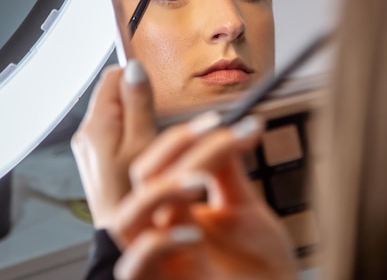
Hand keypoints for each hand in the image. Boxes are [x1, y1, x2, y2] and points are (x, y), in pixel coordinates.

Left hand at [71, 60, 156, 228]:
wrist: (117, 231)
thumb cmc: (133, 194)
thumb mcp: (144, 143)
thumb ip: (138, 104)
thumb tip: (134, 68)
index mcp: (97, 124)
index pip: (112, 76)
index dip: (136, 78)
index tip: (153, 92)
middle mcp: (86, 132)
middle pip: (112, 94)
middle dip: (136, 100)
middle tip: (153, 123)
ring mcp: (87, 145)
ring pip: (113, 113)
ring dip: (133, 118)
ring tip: (146, 141)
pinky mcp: (93, 156)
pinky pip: (111, 132)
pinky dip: (126, 134)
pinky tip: (137, 152)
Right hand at [109, 114, 299, 279]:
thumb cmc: (260, 272)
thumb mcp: (245, 213)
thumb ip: (228, 175)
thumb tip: (224, 129)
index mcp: (177, 210)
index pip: (164, 161)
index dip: (186, 137)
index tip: (222, 121)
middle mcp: (162, 230)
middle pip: (142, 178)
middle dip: (174, 148)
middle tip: (213, 132)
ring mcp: (160, 260)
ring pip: (126, 217)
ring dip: (161, 190)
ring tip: (199, 178)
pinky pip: (136, 265)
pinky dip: (160, 243)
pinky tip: (195, 233)